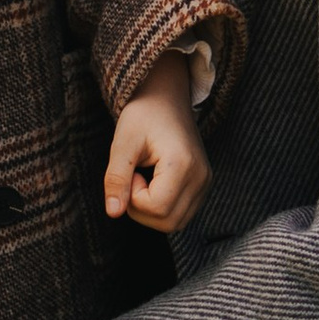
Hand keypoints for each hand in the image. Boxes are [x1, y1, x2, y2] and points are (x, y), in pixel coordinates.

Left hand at [103, 59, 208, 233]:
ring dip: (151, 210)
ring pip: (175, 223)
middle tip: (134, 176)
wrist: (166, 96)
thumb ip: (116, 178)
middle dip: (141, 208)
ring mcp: (205, 183)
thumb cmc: (143, 114)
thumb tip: (113, 213)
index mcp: (184, 164)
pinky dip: (162, 207)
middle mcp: (201, 177)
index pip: (157, 209)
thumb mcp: (123, 142)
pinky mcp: (203, 185)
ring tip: (145, 178)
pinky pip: (181, 214)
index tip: (132, 169)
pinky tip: (155, 182)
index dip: (134, 196)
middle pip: (167, 223)